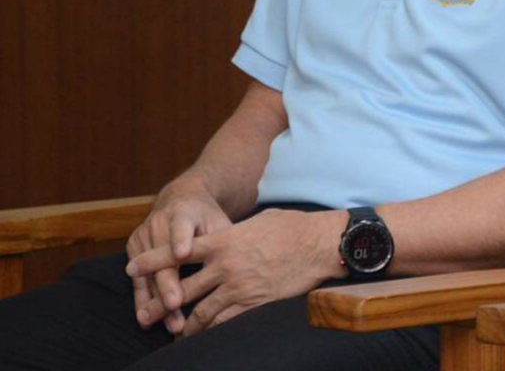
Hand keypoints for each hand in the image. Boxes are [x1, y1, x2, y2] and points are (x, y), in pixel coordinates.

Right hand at [125, 179, 231, 333]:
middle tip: (175, 304)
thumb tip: (240, 266)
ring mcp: (144, 235)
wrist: (180, 199)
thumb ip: (224, 241)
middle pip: (163, 257)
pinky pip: (138, 279)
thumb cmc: (206, 216)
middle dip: (168, 283)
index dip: (181, 240)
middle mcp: (160, 223)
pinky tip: (146, 319)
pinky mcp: (134, 247)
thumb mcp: (217, 221)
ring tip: (169, 322)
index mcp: (184, 213)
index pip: (182, 227)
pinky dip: (143, 300)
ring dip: (157, 300)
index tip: (182, 254)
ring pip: (149, 273)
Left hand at [127, 208, 343, 336]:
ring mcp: (239, 286)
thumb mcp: (256, 222)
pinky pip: (225, 321)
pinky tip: (203, 335)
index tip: (132, 267)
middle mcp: (225, 266)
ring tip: (173, 332)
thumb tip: (222, 239)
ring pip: (201, 311)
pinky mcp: (254, 302)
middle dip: (159, 304)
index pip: (178, 252)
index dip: (152, 260)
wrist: (318, 244)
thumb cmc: (292, 227)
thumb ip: (233, 233)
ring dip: (184, 324)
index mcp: (223, 241)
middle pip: (182, 288)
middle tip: (143, 315)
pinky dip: (210, 330)